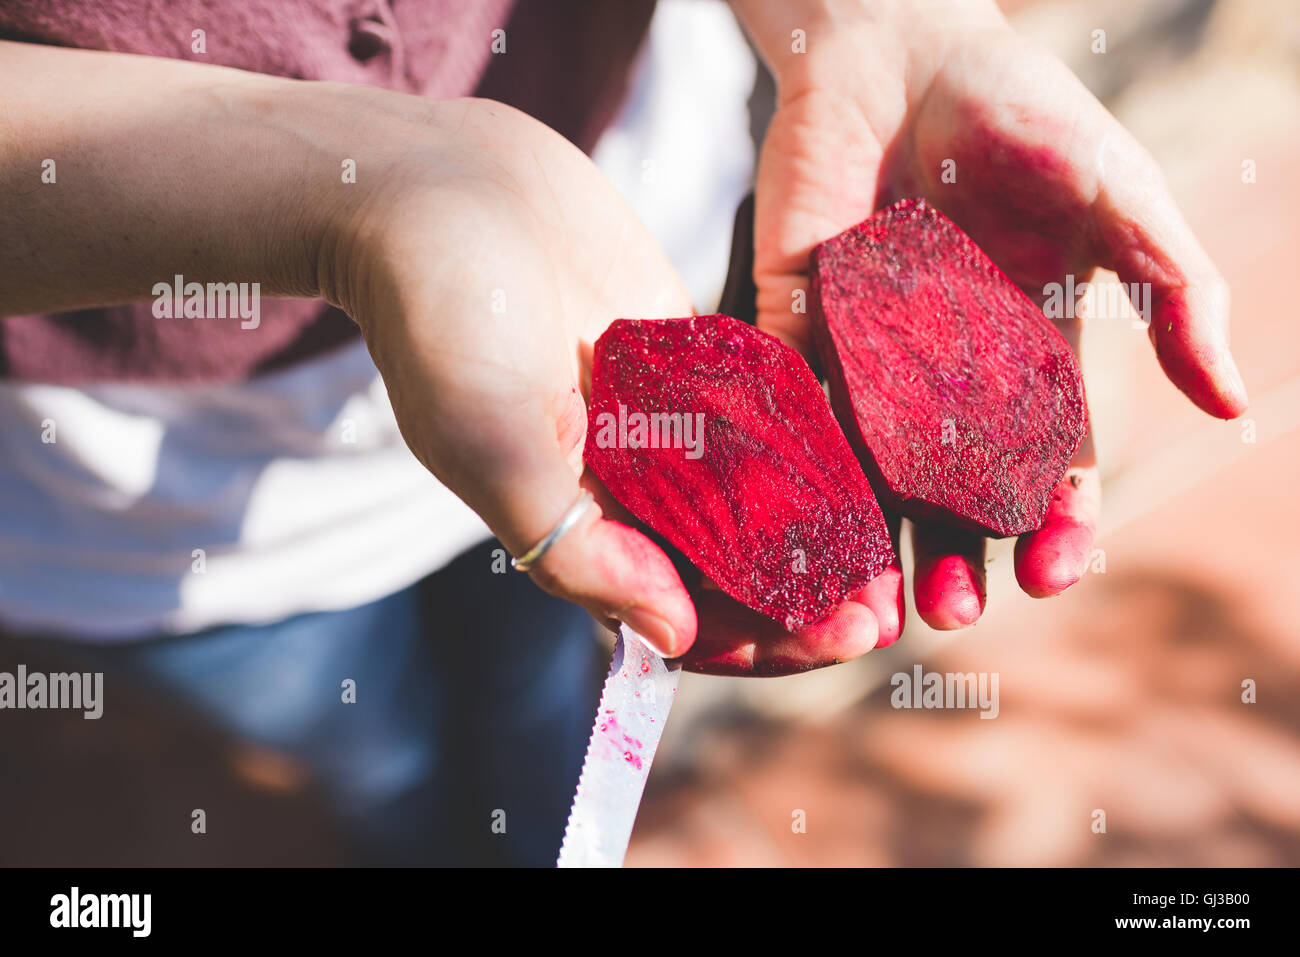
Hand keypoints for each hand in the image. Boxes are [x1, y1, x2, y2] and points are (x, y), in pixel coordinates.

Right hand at [324, 93, 887, 673]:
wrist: (434, 187)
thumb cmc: (438, 315)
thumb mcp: (491, 443)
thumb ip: (575, 547)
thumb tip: (669, 638)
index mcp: (575, 524)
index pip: (680, 612)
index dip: (761, 637)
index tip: (840, 632)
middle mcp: (622, 484)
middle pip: (729, 564)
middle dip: (806, 592)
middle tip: (883, 600)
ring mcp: (657, 419)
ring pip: (752, 495)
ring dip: (817, 526)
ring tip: (891, 542)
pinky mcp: (682, 353)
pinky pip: (758, 410)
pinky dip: (807, 440)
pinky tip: (867, 453)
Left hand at [734, 0, 1247, 640]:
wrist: (898, 47)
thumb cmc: (1022, 114)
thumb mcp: (1117, 198)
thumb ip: (1175, 292)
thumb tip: (1234, 400)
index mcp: (1030, 356)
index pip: (1049, 465)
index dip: (1057, 524)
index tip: (1051, 570)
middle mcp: (947, 375)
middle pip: (954, 491)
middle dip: (957, 555)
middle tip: (952, 610)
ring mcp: (869, 355)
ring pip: (873, 473)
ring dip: (874, 541)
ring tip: (873, 603)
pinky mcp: (798, 323)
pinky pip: (797, 406)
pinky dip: (801, 463)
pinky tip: (803, 515)